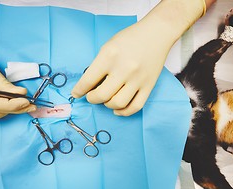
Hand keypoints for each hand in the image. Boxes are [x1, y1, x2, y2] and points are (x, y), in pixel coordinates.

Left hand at [71, 0, 210, 115]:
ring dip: (107, 105)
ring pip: (118, 103)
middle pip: (102, 95)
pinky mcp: (149, 86)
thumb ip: (99, 65)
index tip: (76, 93)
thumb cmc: (130, 38)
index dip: (79, 90)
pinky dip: (124, 112)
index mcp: (110, 55)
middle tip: (91, 96)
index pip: (88, 80)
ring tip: (106, 99)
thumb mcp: (108, 46)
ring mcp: (138, 79)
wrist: (156, 33)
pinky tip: (118, 109)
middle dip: (92, 99)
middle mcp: (124, 68)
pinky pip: (135, 106)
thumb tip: (88, 86)